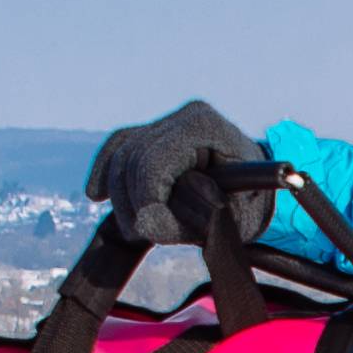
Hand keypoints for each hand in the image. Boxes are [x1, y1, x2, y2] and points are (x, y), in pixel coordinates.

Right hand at [83, 101, 260, 245]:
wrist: (257, 190)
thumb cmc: (249, 203)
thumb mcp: (233, 219)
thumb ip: (193, 222)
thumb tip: (146, 224)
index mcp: (206, 127)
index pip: (155, 158)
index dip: (146, 197)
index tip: (151, 230)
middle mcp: (183, 118)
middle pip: (132, 157)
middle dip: (132, 201)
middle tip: (143, 234)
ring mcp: (165, 124)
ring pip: (120, 157)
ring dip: (121, 198)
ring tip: (136, 228)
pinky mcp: (151, 136)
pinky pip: (117, 149)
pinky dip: (105, 174)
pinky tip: (96, 195)